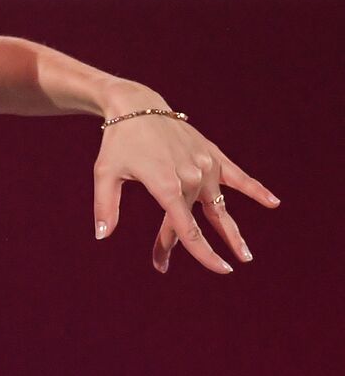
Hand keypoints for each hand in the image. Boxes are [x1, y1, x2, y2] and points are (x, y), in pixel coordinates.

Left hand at [91, 82, 280, 274]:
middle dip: (179, 244)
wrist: (137, 106)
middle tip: (160, 264)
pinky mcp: (212, 154)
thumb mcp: (104, 174)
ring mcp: (205, 165)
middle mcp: (191, 176)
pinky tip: (273, 203)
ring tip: (245, 255)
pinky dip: (255, 189)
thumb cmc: (118, 142)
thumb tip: (101, 236)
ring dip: (230, 231)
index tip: (219, 269)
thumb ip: (105, 207)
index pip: (187, 228)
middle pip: (192, 221)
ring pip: (217, 206)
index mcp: (166, 185)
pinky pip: (238, 175)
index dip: (202, 252)